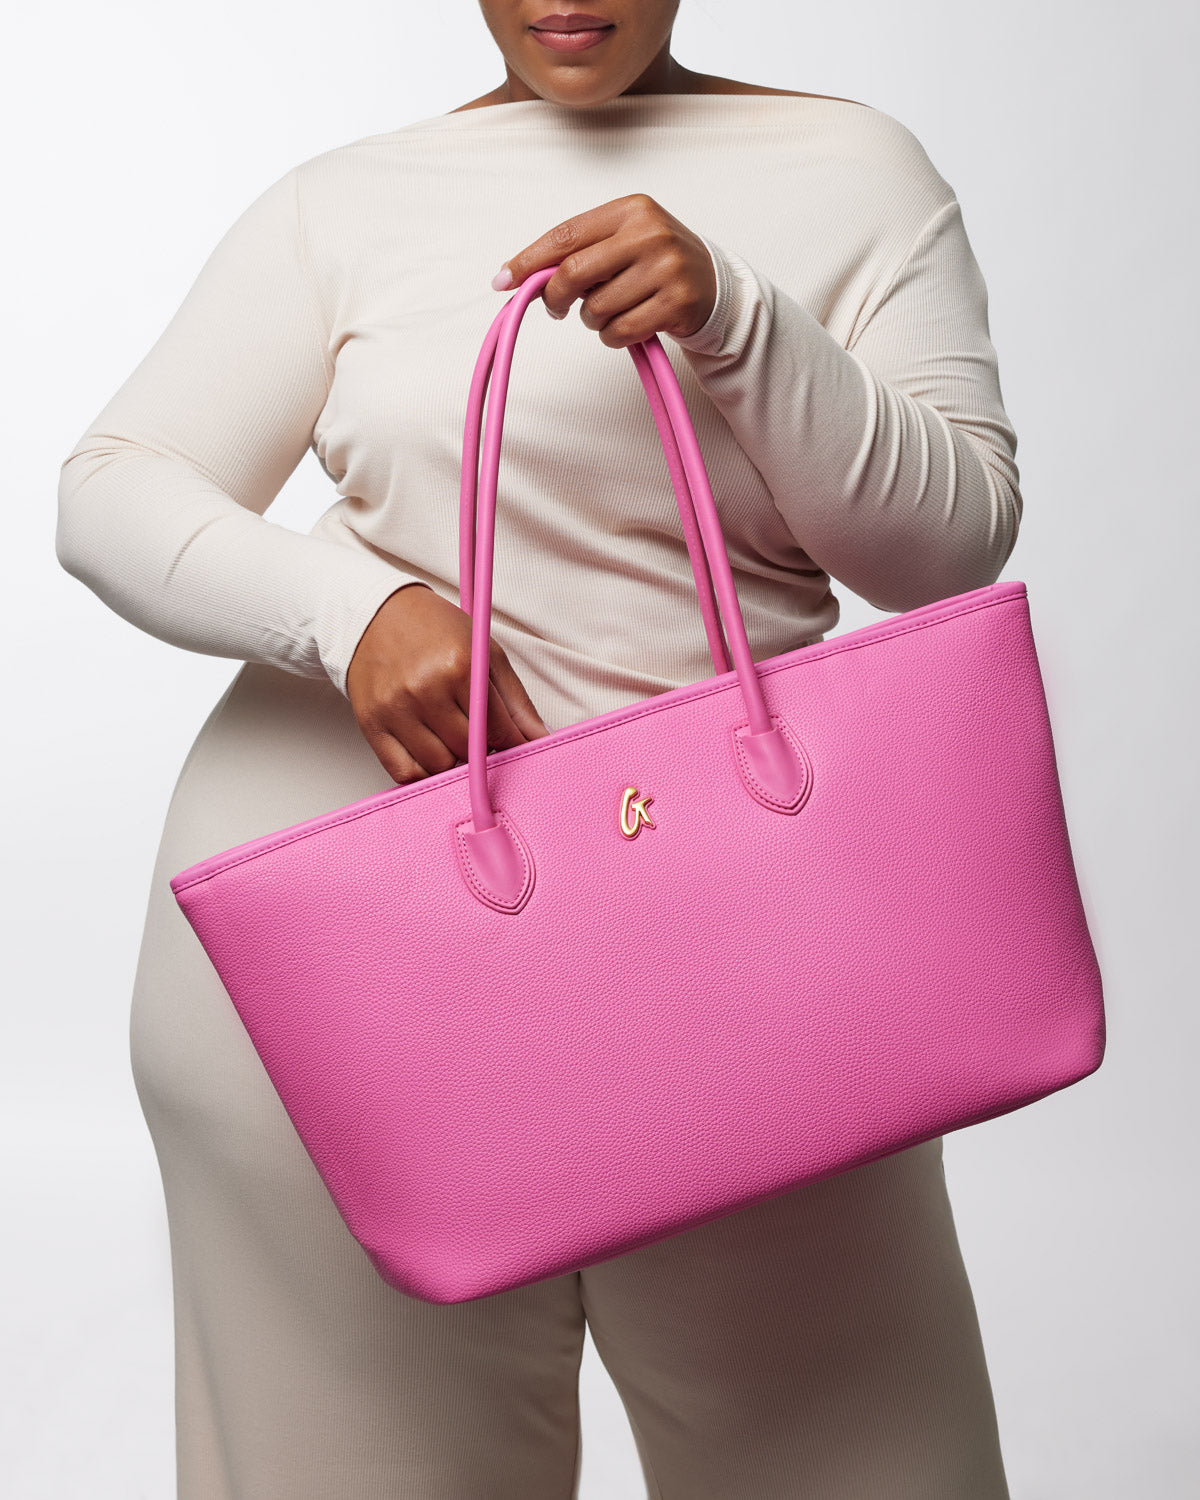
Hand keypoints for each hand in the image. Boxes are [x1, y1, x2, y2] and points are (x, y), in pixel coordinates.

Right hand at [345, 583, 551, 783]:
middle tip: (484, 742)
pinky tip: (431, 759)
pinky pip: (404, 772)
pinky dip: (424, 775)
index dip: (512, 745)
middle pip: (469, 751)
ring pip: (439, 766)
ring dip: (455, 765)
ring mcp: (396, 709)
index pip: (498, 730)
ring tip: (456, 744)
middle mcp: (426, 690)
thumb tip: (539, 739)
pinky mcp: (372, 724)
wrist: (375, 614)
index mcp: (460, 666)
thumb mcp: (485, 653)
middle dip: (483, 753)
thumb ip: (516, 700)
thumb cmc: (435, 630)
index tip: (515, 748)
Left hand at [492, 193, 716, 348]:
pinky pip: (620, 332)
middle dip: (555, 298)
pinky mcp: (676, 303)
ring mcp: (665, 268)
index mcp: (630, 210)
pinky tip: (626, 328)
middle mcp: (649, 233)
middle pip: (574, 273)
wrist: (714, 286)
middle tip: (556, 309)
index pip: (565, 235)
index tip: (503, 281)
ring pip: (596, 309)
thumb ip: (580, 252)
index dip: (528, 261)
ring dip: (592, 321)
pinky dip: (613, 338)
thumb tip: (522, 276)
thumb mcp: (623, 242)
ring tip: (611, 312)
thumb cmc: (655, 264)